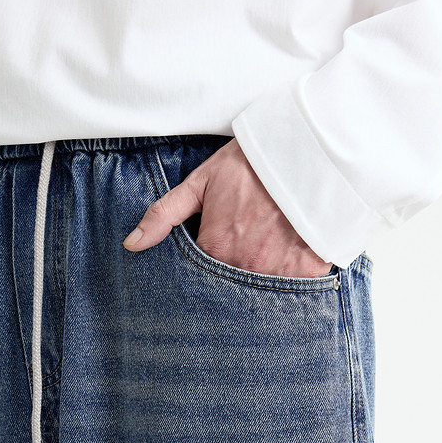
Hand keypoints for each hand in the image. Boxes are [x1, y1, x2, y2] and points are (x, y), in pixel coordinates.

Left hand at [122, 138, 331, 277]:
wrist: (307, 150)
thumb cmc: (250, 165)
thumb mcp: (201, 183)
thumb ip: (164, 215)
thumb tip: (132, 244)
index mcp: (216, 248)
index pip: (199, 276)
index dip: (203, 266)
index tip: (213, 252)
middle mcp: (246, 267)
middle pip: (230, 288)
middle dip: (230, 277)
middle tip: (242, 253)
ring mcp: (279, 272)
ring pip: (261, 292)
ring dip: (260, 279)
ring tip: (265, 254)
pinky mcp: (309, 271)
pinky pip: (295, 289)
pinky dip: (291, 278)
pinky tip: (289, 257)